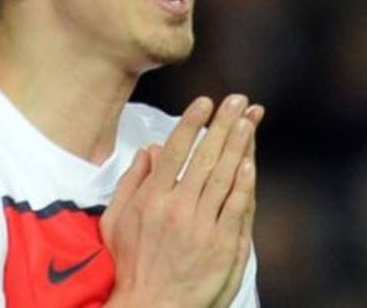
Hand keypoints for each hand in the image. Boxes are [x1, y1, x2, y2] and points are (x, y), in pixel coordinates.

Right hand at [101, 95, 261, 307]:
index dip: (191, 123)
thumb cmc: (130, 266)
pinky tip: (250, 162)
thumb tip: (150, 150)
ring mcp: (202, 227)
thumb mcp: (116, 222)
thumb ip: (132, 182)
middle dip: (223, 124)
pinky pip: (236, 208)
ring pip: (224, 177)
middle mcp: (177, 209)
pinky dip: (244, 184)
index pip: (175, 151)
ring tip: (249, 119)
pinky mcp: (222, 246)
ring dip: (239, 145)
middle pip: (205, 157)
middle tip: (237, 100)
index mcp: (152, 200)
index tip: (204, 102)